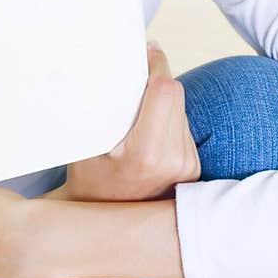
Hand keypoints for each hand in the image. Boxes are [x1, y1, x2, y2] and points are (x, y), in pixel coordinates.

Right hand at [59, 41, 201, 202]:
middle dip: (159, 79)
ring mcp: (187, 167)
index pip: (165, 92)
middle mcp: (174, 161)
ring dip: (164, 99)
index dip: (158, 65)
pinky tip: (149, 126)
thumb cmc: (86, 185)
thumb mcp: (85, 148)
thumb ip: (99, 112)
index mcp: (145, 154)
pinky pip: (183, 128)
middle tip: (141, 69)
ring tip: (140, 102)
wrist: (103, 227)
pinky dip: (168, 118)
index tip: (149, 51)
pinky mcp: (193, 170)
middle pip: (176, 96)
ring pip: (182, 110)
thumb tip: (108, 70)